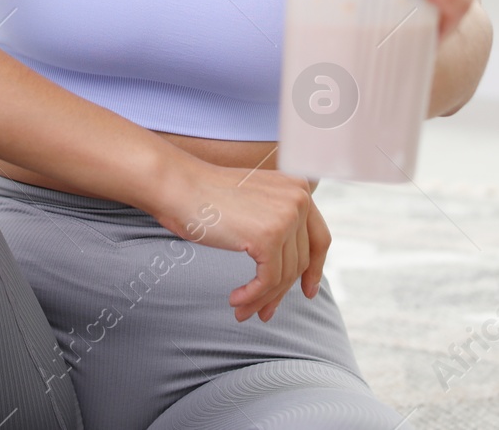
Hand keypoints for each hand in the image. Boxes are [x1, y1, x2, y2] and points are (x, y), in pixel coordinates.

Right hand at [147, 157, 330, 322]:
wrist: (178, 185)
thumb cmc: (206, 196)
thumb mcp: (255, 203)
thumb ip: (278, 222)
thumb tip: (294, 270)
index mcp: (299, 186)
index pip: (319, 237)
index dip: (316, 268)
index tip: (308, 291)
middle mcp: (299, 198)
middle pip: (301, 260)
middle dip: (282, 291)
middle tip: (265, 313)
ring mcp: (286, 216)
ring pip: (285, 275)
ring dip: (263, 298)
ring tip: (242, 311)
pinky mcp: (269, 236)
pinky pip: (268, 280)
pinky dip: (253, 296)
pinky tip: (235, 300)